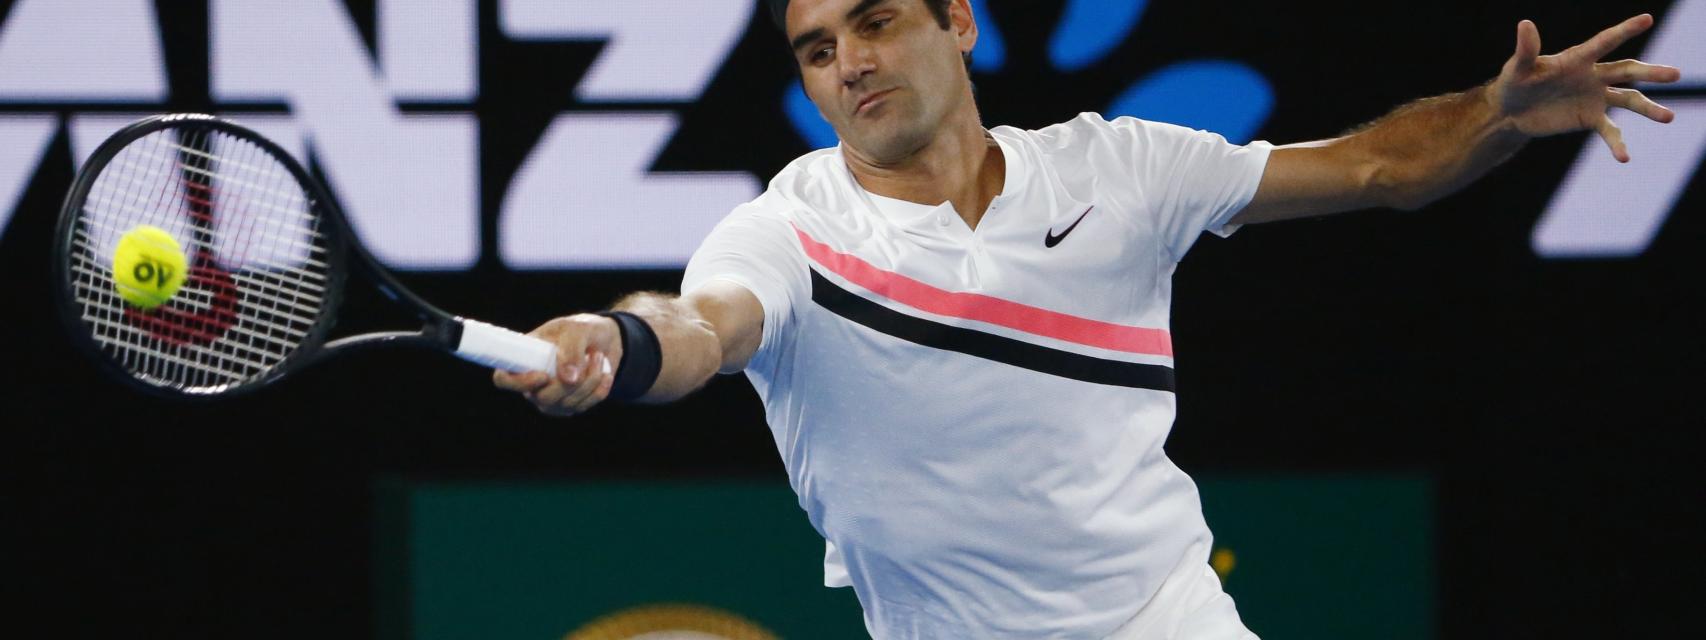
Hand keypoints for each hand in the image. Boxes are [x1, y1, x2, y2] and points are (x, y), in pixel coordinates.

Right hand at [492, 314, 623, 416]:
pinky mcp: (570, 405)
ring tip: (598, 356)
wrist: (604, 340)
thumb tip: (568, 379)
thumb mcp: (577, 329)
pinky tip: (606, 374)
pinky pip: (584, 405)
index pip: (504, 380)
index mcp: (523, 359)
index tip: (544, 375)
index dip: (519, 383)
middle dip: (572, 382)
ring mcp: (551, 398)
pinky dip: (599, 389)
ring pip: (567, 403)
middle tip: (591, 355)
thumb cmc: (582, 330)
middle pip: (543, 399)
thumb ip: (571, 350)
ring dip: (591, 380)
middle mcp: (532, 383)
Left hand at [1487, 13, 1682, 162]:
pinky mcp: (1590, 118)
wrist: (1511, 112)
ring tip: (1668, 117)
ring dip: (1648, 108)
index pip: (1605, 42)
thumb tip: (1525, 24)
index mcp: (1578, 58)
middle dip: (1650, 73)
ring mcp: (1595, 97)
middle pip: (1628, 71)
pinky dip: (1617, 143)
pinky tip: (1624, 158)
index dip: (1625, 30)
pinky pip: (1610, 130)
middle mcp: (1593, 75)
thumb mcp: (1518, 68)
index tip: (1647, 19)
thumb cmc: (1514, 83)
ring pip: (1629, 100)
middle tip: (1675, 75)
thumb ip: (1526, 49)